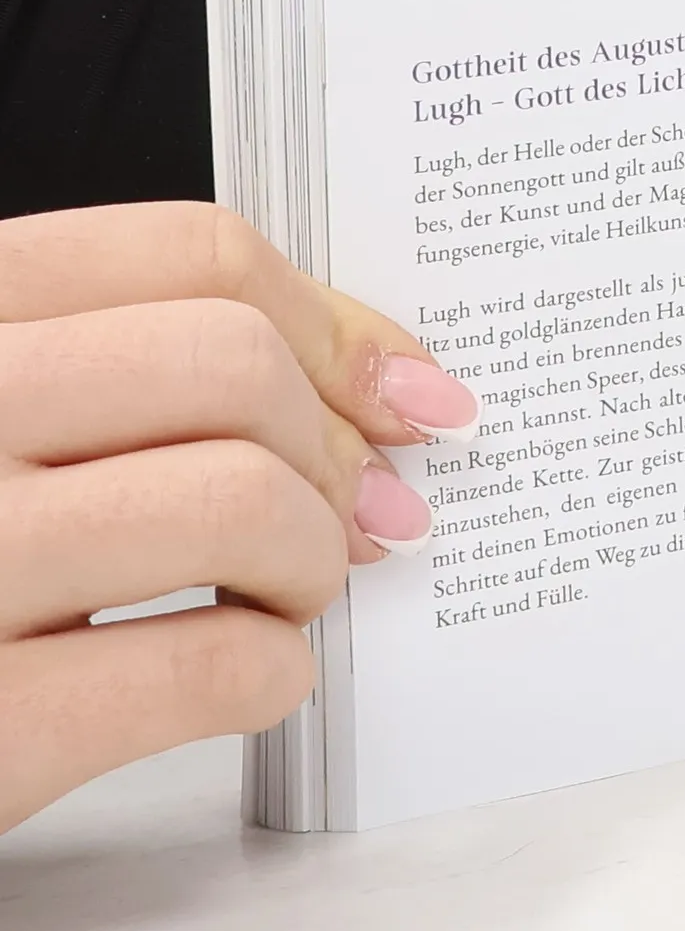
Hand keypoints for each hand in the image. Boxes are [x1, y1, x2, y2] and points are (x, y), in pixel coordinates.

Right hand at [0, 202, 477, 832]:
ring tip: (288, 594)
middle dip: (330, 449)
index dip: (333, 325)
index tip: (398, 391)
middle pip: (232, 365)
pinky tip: (245, 677)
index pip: (193, 253)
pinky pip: (212, 664)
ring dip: (311, 558)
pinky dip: (272, 672)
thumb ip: (147, 365)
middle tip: (353, 517)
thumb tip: (386, 382)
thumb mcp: (8, 407)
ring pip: (239, 501)